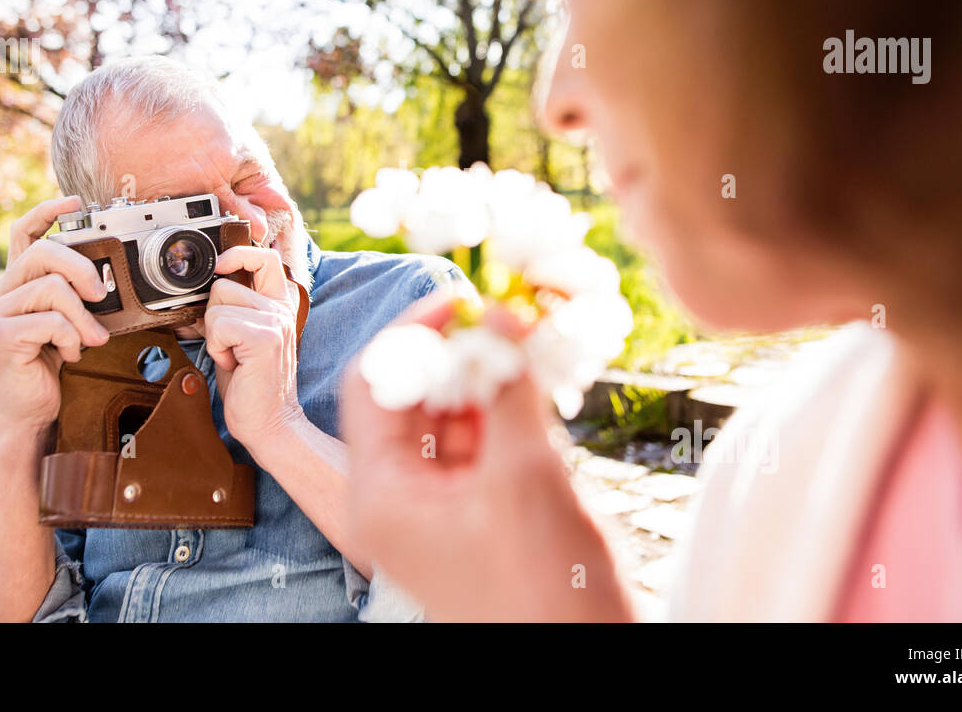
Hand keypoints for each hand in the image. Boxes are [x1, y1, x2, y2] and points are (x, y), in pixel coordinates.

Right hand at [0, 195, 109, 437]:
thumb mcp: (68, 325)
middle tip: (99, 294)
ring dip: (82, 318)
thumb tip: (103, 278)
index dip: (46, 211)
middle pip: (43, 253)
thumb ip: (73, 298)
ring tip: (88, 341)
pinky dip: (71, 339)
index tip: (75, 201)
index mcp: (15, 286)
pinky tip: (68, 356)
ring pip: (52, 288)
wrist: (33, 417)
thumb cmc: (52, 371)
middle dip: (81, 268)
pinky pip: (51, 321)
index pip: (23, 233)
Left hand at [193, 245, 304, 453]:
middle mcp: (282, 309)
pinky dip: (217, 347)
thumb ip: (233, 309)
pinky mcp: (265, 338)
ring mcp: (276, 321)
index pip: (264, 257)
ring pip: (217, 306)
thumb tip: (206, 287)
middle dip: (214, 315)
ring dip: (215, 336)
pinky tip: (233, 363)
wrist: (269, 422)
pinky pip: (219, 325)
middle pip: (224, 285)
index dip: (238, 254)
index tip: (221, 266)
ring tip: (234, 356)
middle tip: (230, 344)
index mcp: (280, 304)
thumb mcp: (241, 337)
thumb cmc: (251, 383)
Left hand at [342, 292, 635, 621]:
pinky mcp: (480, 508)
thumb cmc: (546, 594)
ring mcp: (441, 505)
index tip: (465, 299)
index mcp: (382, 495)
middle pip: (412, 395)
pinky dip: (508, 406)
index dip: (413, 332)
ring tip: (530, 340)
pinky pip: (483, 439)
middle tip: (508, 316)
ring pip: (452, 413)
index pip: (373, 384)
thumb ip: (511, 391)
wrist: (588, 662)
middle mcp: (400, 497)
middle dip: (459, 351)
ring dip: (488, 374)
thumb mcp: (526, 479)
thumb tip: (504, 316)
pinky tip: (538, 379)